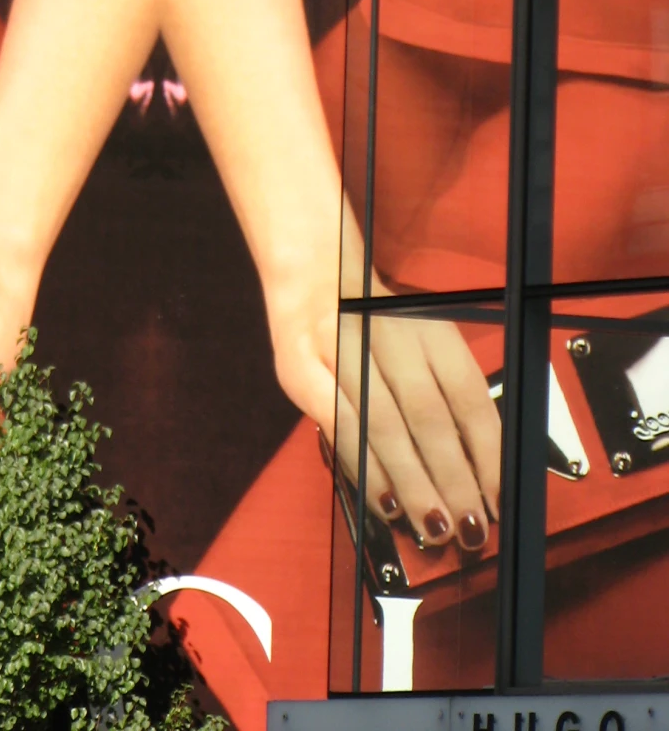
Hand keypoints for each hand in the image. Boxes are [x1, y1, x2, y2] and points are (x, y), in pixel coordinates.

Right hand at [267, 259, 500, 555]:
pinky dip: (363, 465)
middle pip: (428, 416)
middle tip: (469, 529)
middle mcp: (386, 332)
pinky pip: (338, 424)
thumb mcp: (422, 338)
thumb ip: (446, 393)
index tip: (497, 500)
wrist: (309, 267)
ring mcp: (339, 346)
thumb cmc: (374, 317)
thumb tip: (478, 470)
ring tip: (432, 526)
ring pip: (384, 425)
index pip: (467, 395)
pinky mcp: (299, 366)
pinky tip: (382, 498)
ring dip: (412, 484)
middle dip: (452, 481)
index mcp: (427, 327)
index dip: (487, 453)